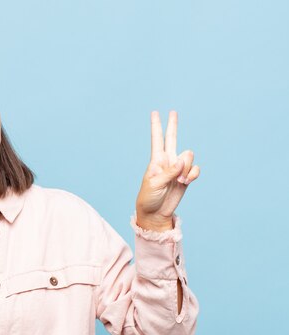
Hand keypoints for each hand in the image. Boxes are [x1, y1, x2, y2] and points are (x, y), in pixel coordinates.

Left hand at [135, 111, 200, 230]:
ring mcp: (178, 168)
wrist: (155, 213)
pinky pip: (195, 169)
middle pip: (172, 139)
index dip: (156, 126)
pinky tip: (186, 181)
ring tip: (179, 180)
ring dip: (186, 167)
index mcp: (156, 160)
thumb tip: (183, 159)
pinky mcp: (186, 177)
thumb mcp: (155, 183)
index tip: (155, 112)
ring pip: (189, 156)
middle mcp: (167, 161)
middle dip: (173, 125)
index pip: (157, 139)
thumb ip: (170, 171)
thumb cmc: (149, 197)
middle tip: (173, 111)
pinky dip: (193, 174)